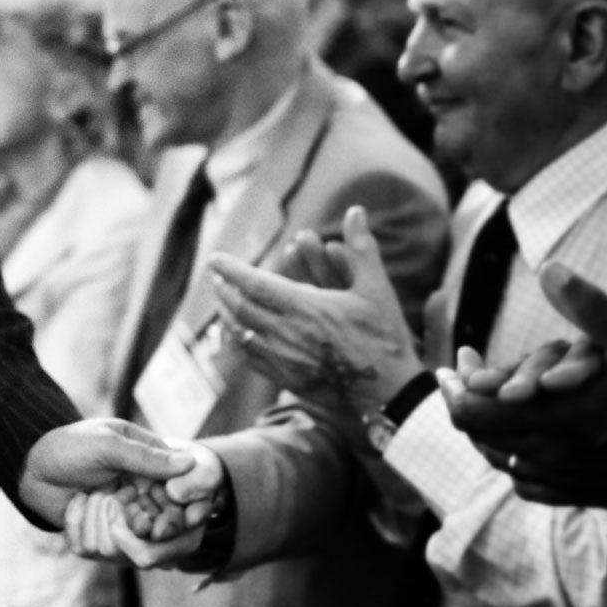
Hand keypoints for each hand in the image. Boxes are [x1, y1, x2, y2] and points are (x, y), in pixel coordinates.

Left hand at [63, 441, 224, 568]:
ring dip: (100, 521)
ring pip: (126, 550)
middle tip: (110, 503)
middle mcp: (144, 504)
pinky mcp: (99, 539)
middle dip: (134, 529)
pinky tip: (75, 505)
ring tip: (89, 496)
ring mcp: (122, 525)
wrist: (31, 465)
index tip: (152, 523)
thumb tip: (189, 463)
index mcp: (155, 475)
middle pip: (162, 541)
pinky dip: (81, 528)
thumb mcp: (106, 443)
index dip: (174, 521)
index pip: (182, 508)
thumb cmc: (70, 446)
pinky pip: (97, 551)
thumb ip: (146, 457)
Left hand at [207, 206, 424, 417]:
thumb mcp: (378, 289)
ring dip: (226, 314)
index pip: (254, 284)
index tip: (214, 259)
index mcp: (305, 308)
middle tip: (215, 277)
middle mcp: (287, 333)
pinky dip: (237, 342)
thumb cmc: (385, 339)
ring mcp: (284, 359)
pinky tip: (236, 334)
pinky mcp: (287, 380)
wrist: (391, 396)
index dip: (231, 270)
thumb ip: (362, 247)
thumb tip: (356, 210)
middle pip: (240, 308)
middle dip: (224, 289)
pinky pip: (251, 358)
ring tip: (220, 300)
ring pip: (241, 333)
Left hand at [440, 261, 606, 527]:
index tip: (458, 361)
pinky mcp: (579, 495)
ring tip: (491, 396)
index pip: (470, 413)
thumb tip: (549, 268)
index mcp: (555, 420)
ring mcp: (563, 481)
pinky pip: (525, 482)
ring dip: (487, 426)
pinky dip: (513, 456)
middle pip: (478, 434)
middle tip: (471, 371)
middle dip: (467, 398)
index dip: (453, 387)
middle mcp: (550, 456)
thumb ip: (591, 308)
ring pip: (498, 457)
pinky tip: (524, 438)